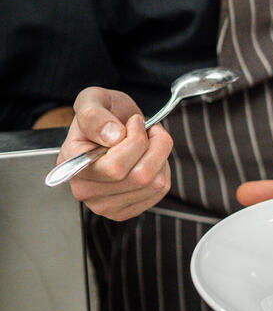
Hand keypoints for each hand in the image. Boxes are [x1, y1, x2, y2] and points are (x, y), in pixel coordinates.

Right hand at [57, 87, 172, 221]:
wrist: (109, 127)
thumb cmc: (102, 114)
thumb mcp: (92, 99)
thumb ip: (95, 115)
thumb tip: (112, 136)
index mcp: (71, 162)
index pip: (115, 167)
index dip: (135, 141)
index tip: (134, 122)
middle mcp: (84, 189)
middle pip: (139, 177)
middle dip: (153, 145)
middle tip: (146, 129)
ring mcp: (103, 205)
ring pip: (154, 183)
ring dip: (160, 155)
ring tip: (147, 142)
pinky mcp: (123, 211)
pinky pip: (160, 191)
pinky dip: (163, 169)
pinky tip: (147, 159)